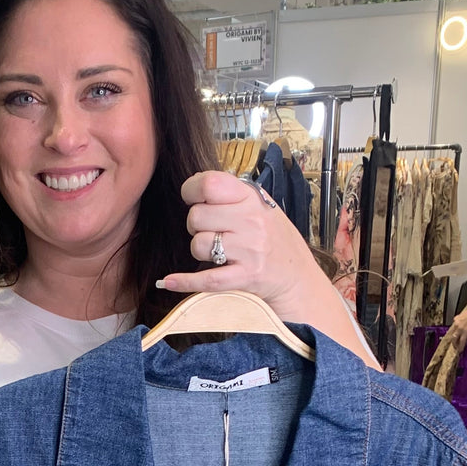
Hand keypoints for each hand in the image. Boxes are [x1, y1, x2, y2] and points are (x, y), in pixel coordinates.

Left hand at [158, 171, 317, 312]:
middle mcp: (251, 221)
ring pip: (198, 245)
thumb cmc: (274, 240)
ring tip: (214, 252)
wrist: (298, 277)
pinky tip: (168, 282)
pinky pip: (206, 279)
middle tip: (209, 230)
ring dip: (199, 250)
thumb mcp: (261, 207)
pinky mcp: (246, 277)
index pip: (209, 183)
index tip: (192, 198)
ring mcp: (249, 250)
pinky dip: (184, 282)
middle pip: (196, 216)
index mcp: (252, 198)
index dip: (191, 190)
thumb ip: (232, 195)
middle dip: (195, 225)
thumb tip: (196, 184)